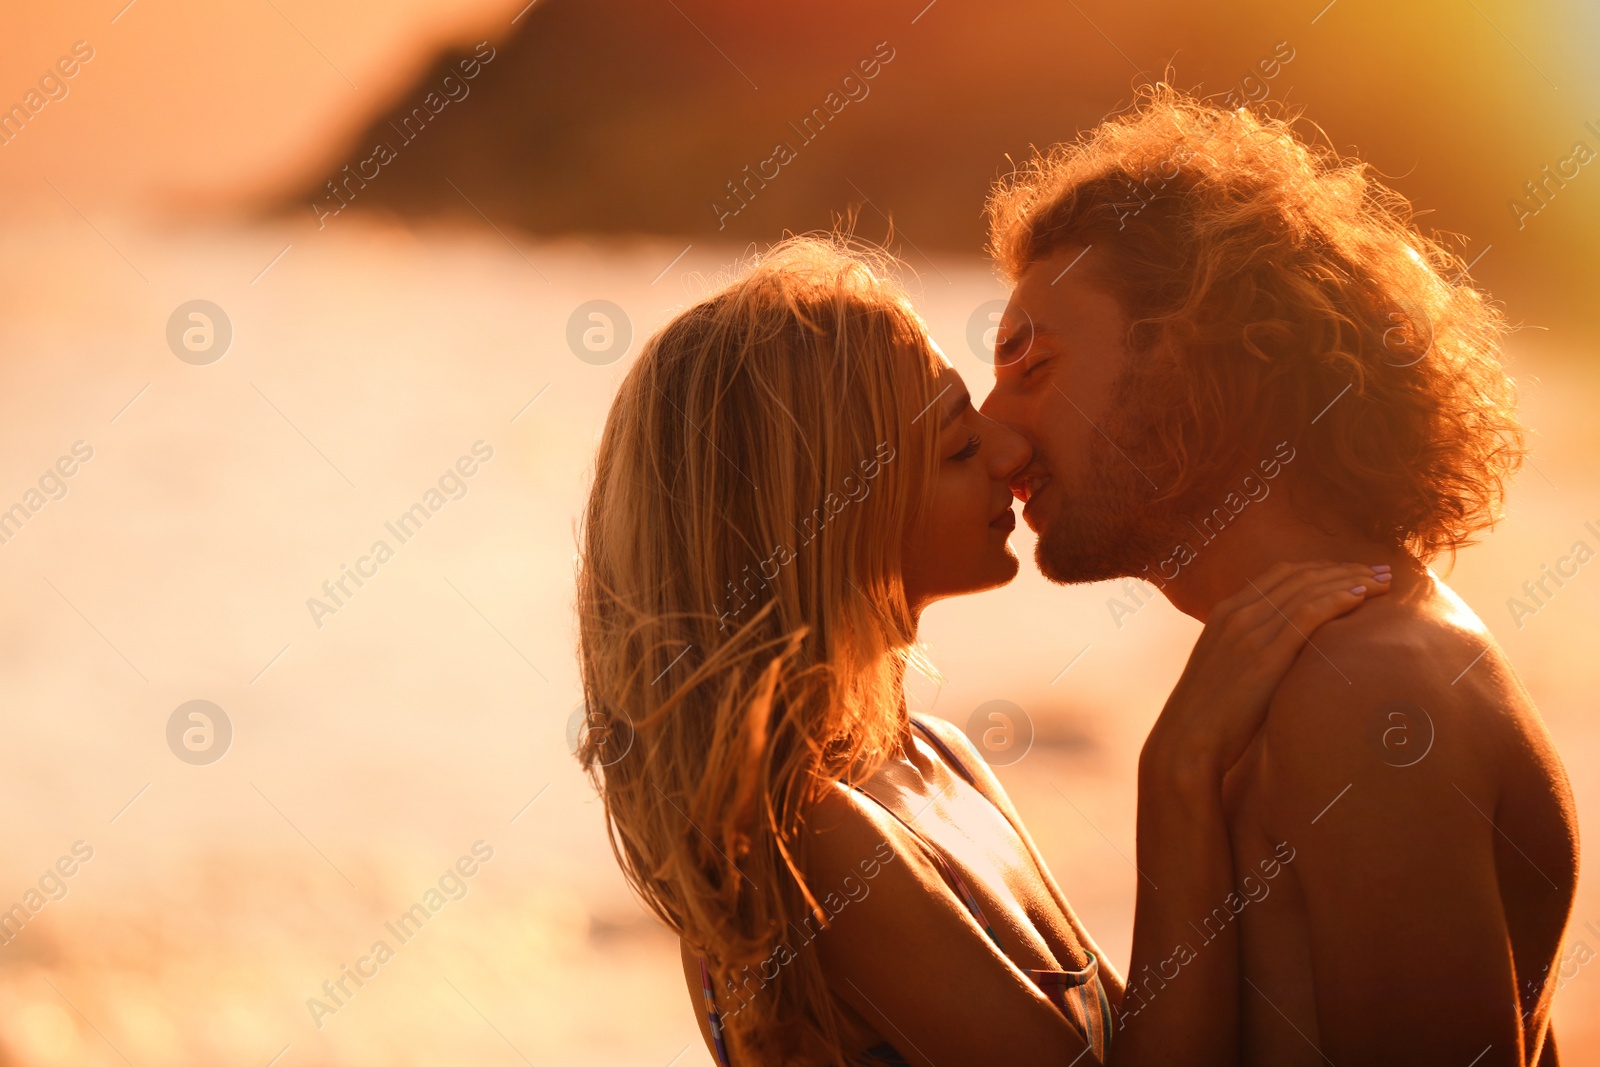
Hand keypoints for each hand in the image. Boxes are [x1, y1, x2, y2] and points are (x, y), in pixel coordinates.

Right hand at [1142, 560, 1390, 789]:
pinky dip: (1337, 599)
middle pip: (1300, 576)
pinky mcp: (1266, 654)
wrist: (1186, 740)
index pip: (1280, 574)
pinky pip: (1308, 614)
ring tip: (1384, 581)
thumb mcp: (1223, 670)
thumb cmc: (1207, 716)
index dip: (1320, 568)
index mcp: (1224, 612)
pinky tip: (1362, 597)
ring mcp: (1250, 631)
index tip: (1350, 572)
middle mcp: (1237, 613)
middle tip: (1379, 570)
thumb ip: (1247, 651)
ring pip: (1309, 589)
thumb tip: (1278, 656)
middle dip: (1344, 569)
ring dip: (1351, 580)